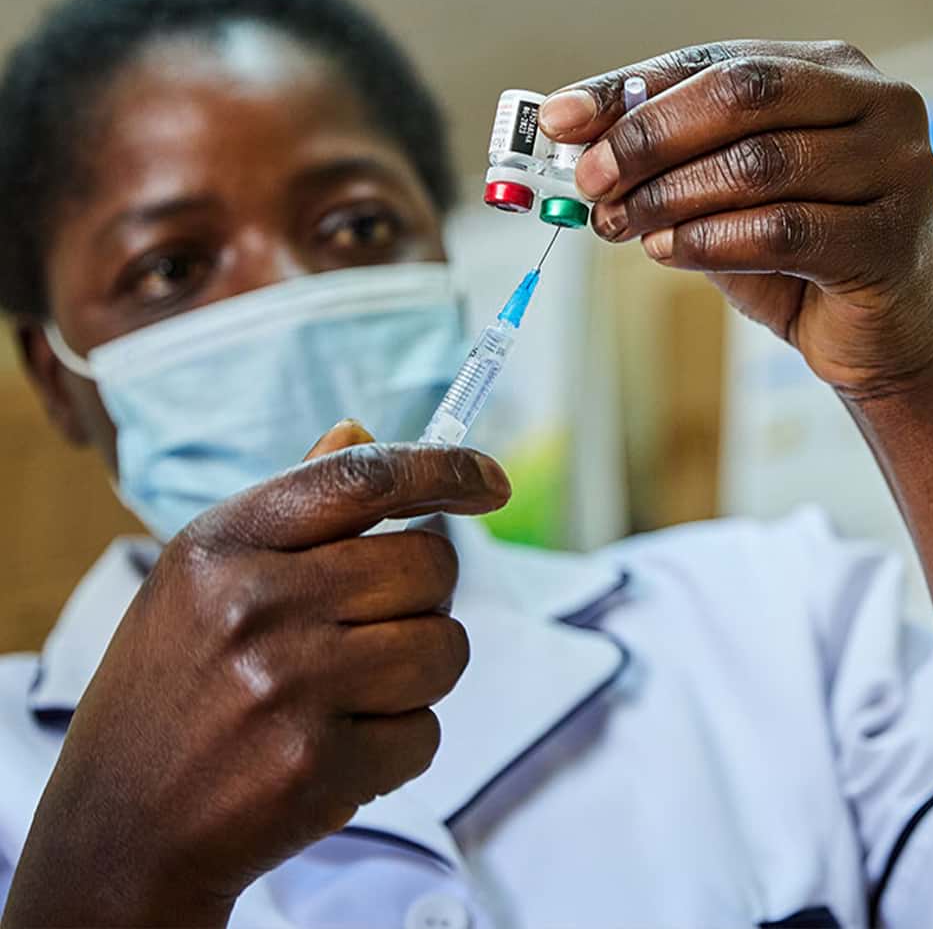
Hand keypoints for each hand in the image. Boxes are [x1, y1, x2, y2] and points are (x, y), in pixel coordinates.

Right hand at [3, 425, 509, 925]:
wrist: (118, 828)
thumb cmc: (171, 686)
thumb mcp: (203, 576)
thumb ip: (293, 504)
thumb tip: (360, 428)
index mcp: (224, 543)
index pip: (364, 478)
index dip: (445, 468)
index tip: (491, 478)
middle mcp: (255, 605)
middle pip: (428, 565)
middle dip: (427, 595)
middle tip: (381, 623)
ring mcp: (288, 688)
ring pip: (445, 649)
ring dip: (422, 670)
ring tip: (356, 689)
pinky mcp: (318, 768)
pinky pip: (427, 733)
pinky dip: (401, 742)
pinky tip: (338, 748)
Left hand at [539, 40, 932, 400]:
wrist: (877, 338)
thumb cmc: (794, 260)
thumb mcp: (721, 201)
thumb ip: (668, 166)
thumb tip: (576, 143)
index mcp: (828, 72)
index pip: (715, 63)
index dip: (631, 89)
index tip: (561, 120)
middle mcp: (875, 103)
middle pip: (742, 95)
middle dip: (648, 138)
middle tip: (590, 180)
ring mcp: (895, 167)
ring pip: (758, 164)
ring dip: (669, 197)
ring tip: (620, 224)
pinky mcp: (889, 238)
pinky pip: (782, 231)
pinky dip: (709, 242)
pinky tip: (666, 251)